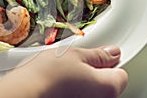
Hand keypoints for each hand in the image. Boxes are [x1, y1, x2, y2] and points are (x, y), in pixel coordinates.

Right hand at [0, 45, 127, 97]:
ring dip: (83, 79)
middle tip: (77, 61)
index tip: (98, 55)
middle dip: (95, 70)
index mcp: (108, 87)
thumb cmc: (48, 74)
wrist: (25, 92)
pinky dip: (73, 88)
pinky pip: (80, 94)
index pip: (121, 72)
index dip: (109, 61)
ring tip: (65, 71)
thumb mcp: (75, 54)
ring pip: (91, 89)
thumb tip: (112, 53)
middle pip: (107, 82)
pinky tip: (59, 82)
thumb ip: (98, 55)